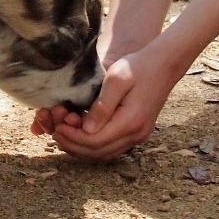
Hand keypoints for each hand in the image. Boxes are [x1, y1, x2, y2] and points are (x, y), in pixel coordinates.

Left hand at [31, 50, 176, 160]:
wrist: (164, 64)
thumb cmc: (138, 67)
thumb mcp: (116, 79)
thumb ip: (101, 106)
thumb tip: (86, 129)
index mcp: (130, 121)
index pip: (95, 141)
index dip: (72, 137)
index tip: (56, 126)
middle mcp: (136, 134)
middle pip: (97, 153)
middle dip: (73, 145)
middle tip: (55, 131)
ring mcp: (138, 136)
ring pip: (104, 154)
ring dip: (82, 148)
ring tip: (64, 133)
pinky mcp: (137, 133)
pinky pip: (111, 148)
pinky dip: (93, 146)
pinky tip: (81, 134)